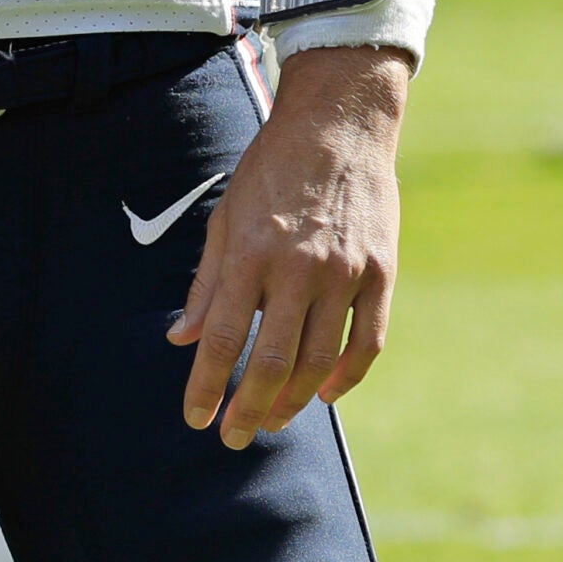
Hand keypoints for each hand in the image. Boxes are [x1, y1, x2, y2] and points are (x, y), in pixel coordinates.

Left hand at [170, 46, 407, 446]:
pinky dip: (345, 377)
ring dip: (293, 400)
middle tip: (235, 436)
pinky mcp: (381, 273)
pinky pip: (365, 342)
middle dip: (248, 407)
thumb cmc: (272, 169)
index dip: (206, 384)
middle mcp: (298, 265)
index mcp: (251, 249)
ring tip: (273, 421)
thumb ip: (207, 283)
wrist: (340, 124)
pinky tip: (324, 394)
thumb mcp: (226, 215)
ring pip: (318, 360)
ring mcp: (345, 272)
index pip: (224, 336)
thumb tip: (182, 340)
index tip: (196, 418)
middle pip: (271, 360)